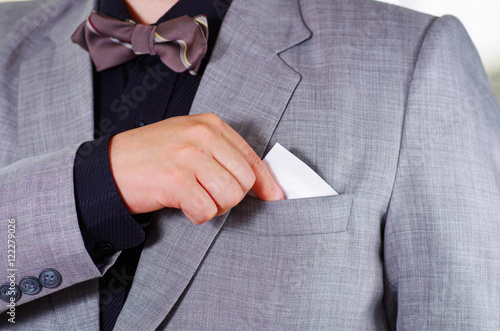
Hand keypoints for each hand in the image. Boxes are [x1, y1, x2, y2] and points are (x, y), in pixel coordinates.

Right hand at [108, 113, 283, 223]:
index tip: (274, 196)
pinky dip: (197, 215)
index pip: (251, 157)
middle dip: (232, 197)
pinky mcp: (176, 181)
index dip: (266, 182)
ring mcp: (188, 157)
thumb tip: (260, 182)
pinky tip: (183, 204)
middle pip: (245, 181)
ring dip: (215, 206)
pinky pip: (207, 211)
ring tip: (194, 197)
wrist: (108, 166)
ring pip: (230, 197)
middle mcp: (201, 137)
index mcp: (209, 124)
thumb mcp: (189, 141)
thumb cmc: (150, 155)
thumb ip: (223, 154)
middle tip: (210, 195)